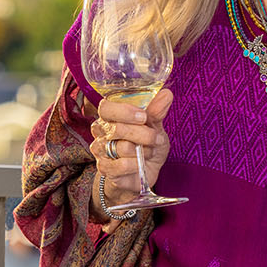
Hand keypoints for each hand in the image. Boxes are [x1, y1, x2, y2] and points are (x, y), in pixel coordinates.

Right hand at [88, 89, 173, 215]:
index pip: (106, 108)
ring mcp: (100, 150)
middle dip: (144, 134)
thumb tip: (166, 94)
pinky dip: (136, 164)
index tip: (144, 117)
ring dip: (143, 151)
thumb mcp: (155, 126)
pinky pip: (121, 165)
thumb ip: (157, 111)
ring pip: (122, 148)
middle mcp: (101, 131)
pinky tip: (140, 164)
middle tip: (157, 138)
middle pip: (117, 129)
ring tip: (150, 152)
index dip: (125, 112)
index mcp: (109, 116)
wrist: (144, 172)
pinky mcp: (104, 168)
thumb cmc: (147, 145)